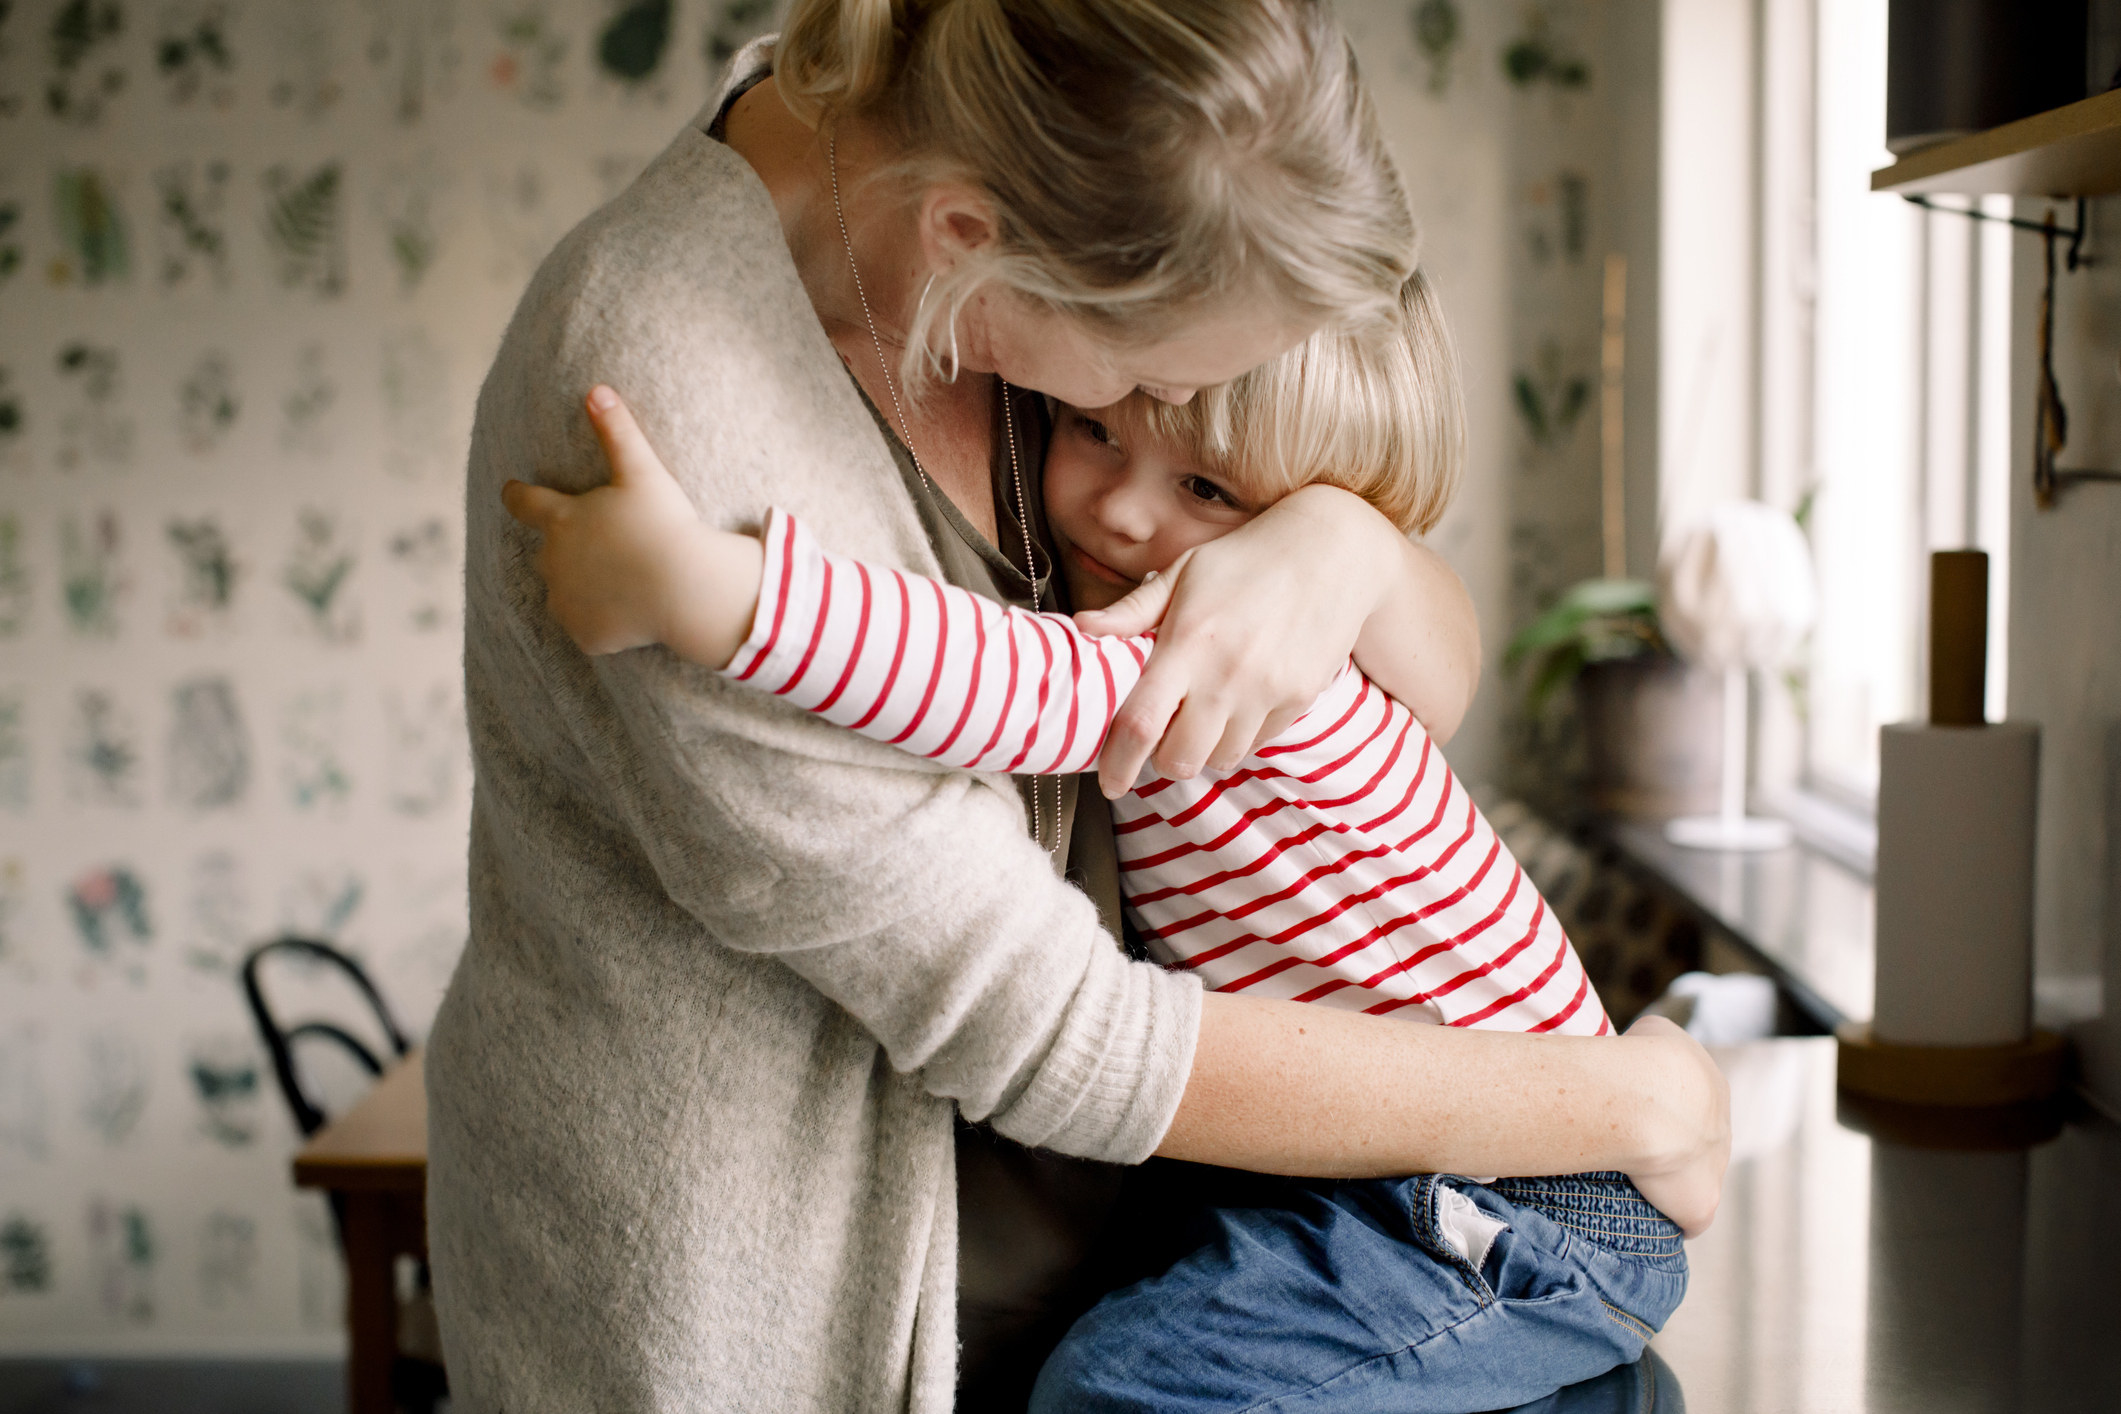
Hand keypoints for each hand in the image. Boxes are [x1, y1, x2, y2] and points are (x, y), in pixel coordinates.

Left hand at [502, 386, 722, 657]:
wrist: (685, 587)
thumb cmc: (664, 525)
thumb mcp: (643, 473)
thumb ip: (617, 431)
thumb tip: (597, 389)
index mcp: (560, 520)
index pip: (522, 502)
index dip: (517, 494)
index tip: (512, 490)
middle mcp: (553, 562)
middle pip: (548, 553)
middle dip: (567, 550)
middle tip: (602, 550)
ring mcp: (567, 602)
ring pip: (565, 593)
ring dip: (581, 588)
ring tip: (617, 584)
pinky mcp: (587, 635)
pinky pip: (589, 628)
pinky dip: (601, 623)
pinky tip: (627, 614)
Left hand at [1073, 484, 1397, 799]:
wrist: (1330, 552)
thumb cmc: (1245, 558)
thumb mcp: (1184, 571)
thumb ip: (1132, 610)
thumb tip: (1082, 627)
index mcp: (1188, 642)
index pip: (1141, 723)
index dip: (1118, 762)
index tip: (1109, 782)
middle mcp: (1227, 674)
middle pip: (1181, 760)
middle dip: (1164, 761)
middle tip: (1162, 738)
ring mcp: (1268, 690)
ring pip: (1221, 758)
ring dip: (1204, 748)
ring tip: (1204, 711)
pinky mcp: (1299, 698)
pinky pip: (1258, 742)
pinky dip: (1240, 734)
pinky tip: (1240, 699)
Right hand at [1617, 1014, 1731, 1237]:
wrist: (1652, 1097)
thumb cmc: (1643, 1059)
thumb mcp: (1652, 1031)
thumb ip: (1653, 1045)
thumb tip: (1637, 1058)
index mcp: (1710, 1087)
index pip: (1686, 1101)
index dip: (1653, 1107)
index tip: (1621, 1109)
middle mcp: (1720, 1129)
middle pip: (1692, 1143)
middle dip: (1661, 1144)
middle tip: (1618, 1142)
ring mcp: (1716, 1169)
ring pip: (1690, 1180)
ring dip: (1663, 1181)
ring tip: (1618, 1177)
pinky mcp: (1702, 1204)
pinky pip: (1691, 1219)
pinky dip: (1671, 1218)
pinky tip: (1640, 1214)